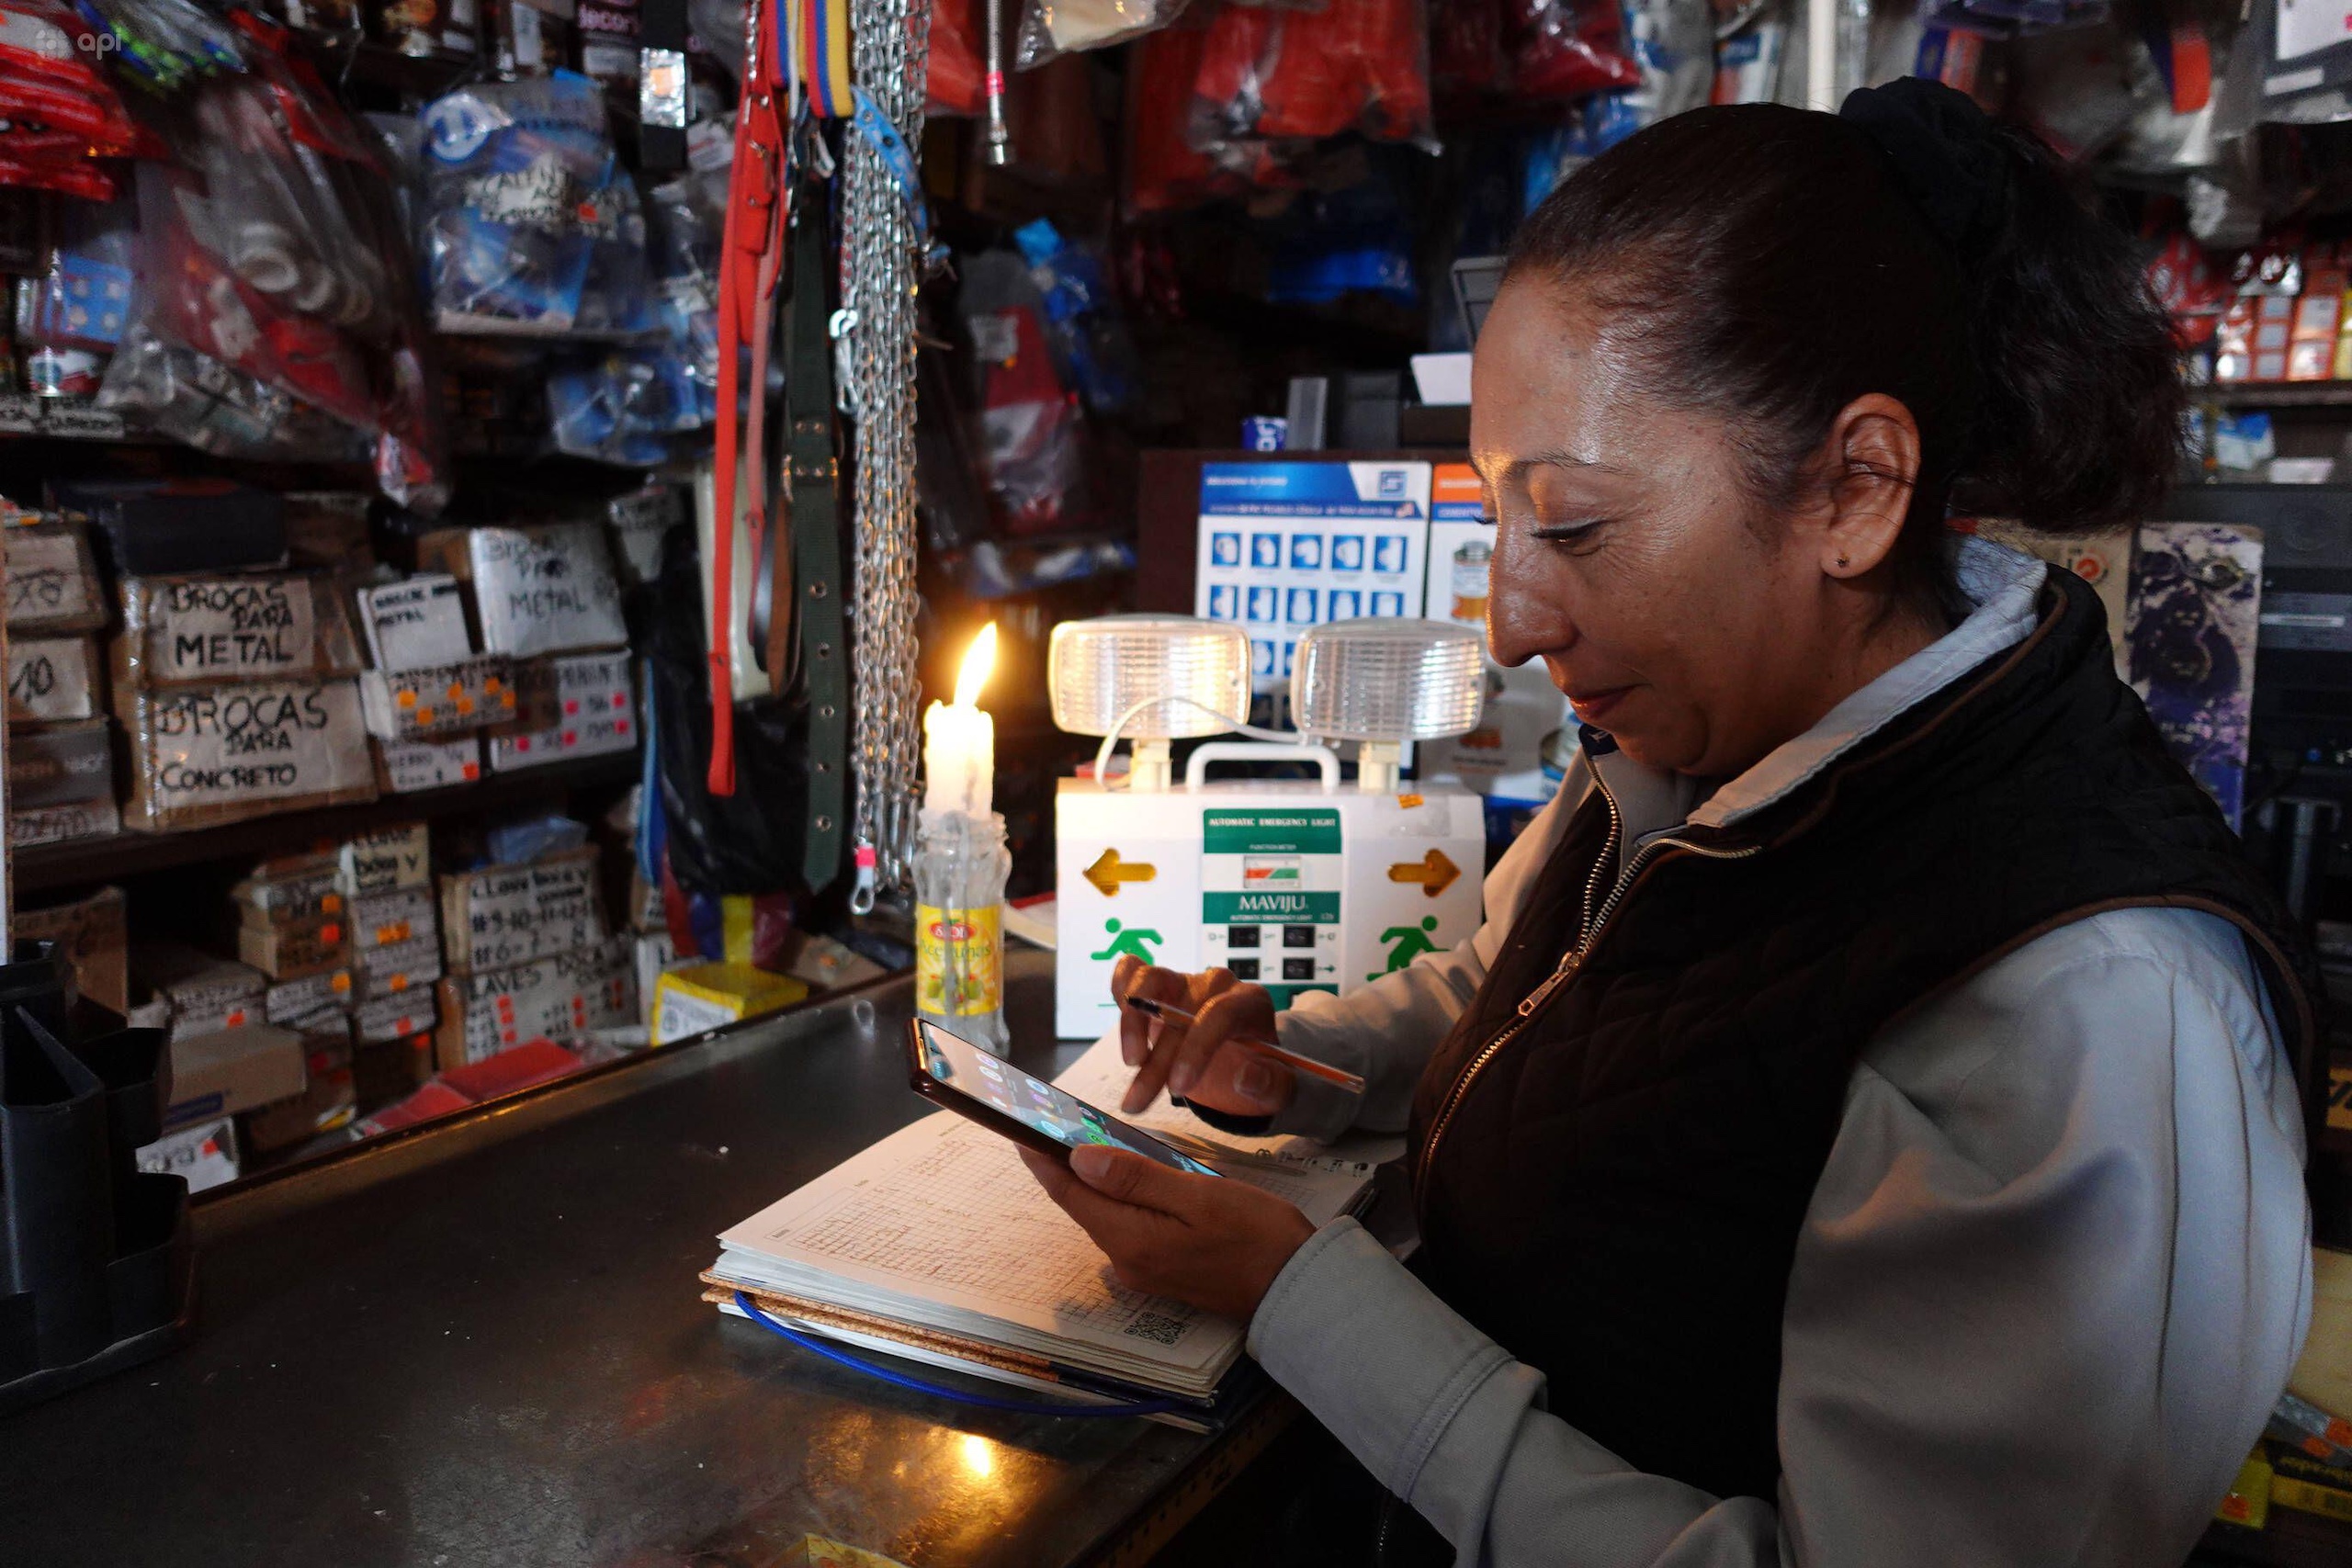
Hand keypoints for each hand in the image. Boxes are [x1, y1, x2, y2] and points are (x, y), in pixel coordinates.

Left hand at [1020, 1145, 1316, 1319]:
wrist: (1295, 1287)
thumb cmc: (1256, 1235)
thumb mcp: (1197, 1195)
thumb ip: (1136, 1177)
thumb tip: (1080, 1159)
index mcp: (1130, 1239)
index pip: (1071, 1193)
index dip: (1043, 1160)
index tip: (1020, 1130)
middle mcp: (1127, 1260)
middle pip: (1084, 1205)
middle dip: (1066, 1167)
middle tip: (1052, 1127)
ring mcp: (1144, 1269)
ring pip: (1106, 1215)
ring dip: (1094, 1182)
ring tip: (1085, 1143)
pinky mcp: (1162, 1270)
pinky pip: (1128, 1227)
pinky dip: (1120, 1199)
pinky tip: (1128, 1177)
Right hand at [1112, 957, 1293, 1117]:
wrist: (1242, 1062)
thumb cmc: (1259, 1073)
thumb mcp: (1278, 1089)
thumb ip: (1270, 1085)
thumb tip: (1245, 1076)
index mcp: (1251, 1003)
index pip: (1220, 1013)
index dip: (1196, 1049)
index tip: (1177, 1087)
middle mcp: (1217, 985)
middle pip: (1179, 1010)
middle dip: (1156, 1061)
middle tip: (1137, 1102)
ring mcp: (1185, 981)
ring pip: (1150, 981)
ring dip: (1132, 1024)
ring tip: (1131, 1064)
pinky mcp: (1159, 985)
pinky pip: (1131, 970)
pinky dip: (1120, 990)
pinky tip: (1123, 1028)